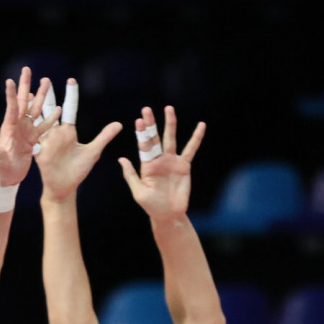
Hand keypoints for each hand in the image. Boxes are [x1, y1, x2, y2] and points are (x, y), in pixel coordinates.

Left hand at [0, 67, 54, 187]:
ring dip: (41, 95)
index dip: (11, 95)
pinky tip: (59, 108)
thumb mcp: (2, 163)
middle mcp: (18, 125)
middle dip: (25, 85)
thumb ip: (0, 155)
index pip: (11, 108)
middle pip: (23, 101)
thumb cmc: (3, 170)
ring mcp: (26, 130)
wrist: (9, 177)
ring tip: (47, 80)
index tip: (10, 80)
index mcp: (9, 129)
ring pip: (35, 109)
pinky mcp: (33, 137)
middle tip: (27, 69)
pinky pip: (44, 125)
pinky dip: (51, 117)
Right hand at [34, 79, 124, 201]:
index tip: (71, 80)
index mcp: (68, 132)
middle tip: (45, 78)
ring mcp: (45, 141)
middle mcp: (55, 133)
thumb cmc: (78, 171)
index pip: (69, 109)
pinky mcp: (38, 151)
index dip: (71, 95)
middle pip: (50, 109)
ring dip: (33, 107)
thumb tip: (119, 123)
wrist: (64, 188)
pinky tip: (21, 118)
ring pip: (38, 120)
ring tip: (28, 93)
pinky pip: (32, 138)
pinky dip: (27, 128)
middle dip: (47, 94)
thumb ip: (104, 136)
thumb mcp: (93, 152)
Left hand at [118, 105, 204, 219]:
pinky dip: (196, 138)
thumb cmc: (152, 206)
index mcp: (146, 165)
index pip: (143, 145)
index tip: (138, 120)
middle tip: (146, 109)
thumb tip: (121, 159)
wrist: (169, 214)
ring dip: (170, 124)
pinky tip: (201, 125)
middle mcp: (158, 159)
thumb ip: (131, 175)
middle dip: (151, 124)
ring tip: (169, 109)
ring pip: (171, 139)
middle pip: (154, 138)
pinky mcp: (184, 165)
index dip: (141, 133)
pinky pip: (191, 149)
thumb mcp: (139, 192)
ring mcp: (172, 161)